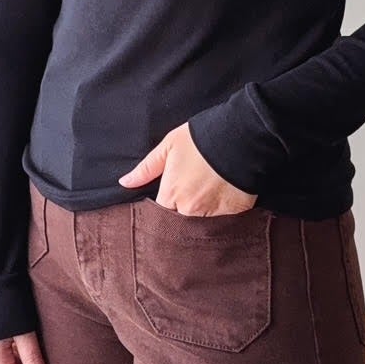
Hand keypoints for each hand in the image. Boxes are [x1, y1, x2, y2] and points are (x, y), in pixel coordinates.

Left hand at [118, 121, 257, 214]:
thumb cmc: (201, 139)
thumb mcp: (168, 147)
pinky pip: (224, 223)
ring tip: (209, 198)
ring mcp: (213, 215)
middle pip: (180, 223)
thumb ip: (146, 169)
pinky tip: (225, 201)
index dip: (163, 210)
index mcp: (170, 195)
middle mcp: (189, 210)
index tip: (171, 201)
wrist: (240, 137)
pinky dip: (223, 216)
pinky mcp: (235, 214)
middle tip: (192, 199)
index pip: (159, 215)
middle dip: (182, 216)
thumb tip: (124, 182)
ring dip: (202, 218)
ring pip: (201, 226)